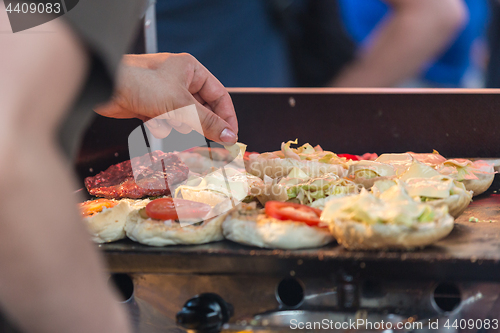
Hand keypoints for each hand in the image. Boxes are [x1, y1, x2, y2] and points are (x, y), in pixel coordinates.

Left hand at [95, 53, 237, 142]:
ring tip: (164, 119)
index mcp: (191, 70)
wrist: (103, 89)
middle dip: (195, 123)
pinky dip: (160, 126)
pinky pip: (167, 122)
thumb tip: (230, 136)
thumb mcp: (180, 104)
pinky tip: (150, 120)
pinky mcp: (152, 106)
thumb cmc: (139, 84)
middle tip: (200, 137)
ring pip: (184, 119)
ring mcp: (165, 94)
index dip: (226, 117)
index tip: (231, 137)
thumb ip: (207, 122)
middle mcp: (180, 80)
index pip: (219, 95)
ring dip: (175, 124)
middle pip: (201, 109)